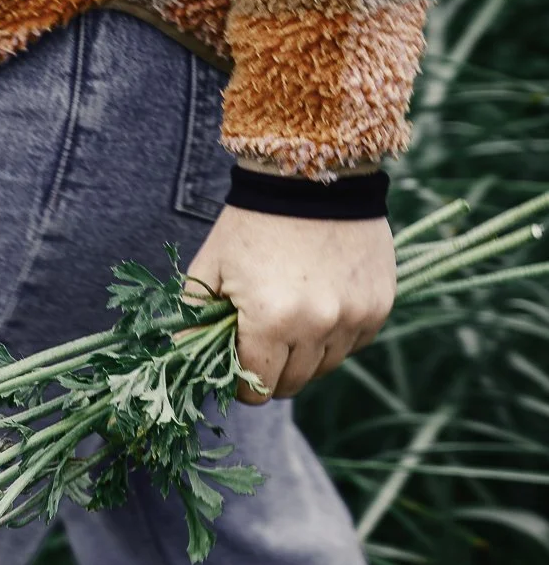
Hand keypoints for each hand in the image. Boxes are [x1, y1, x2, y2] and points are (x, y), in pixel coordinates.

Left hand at [185, 206, 396, 404]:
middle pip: (292, 384)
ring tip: (292, 317)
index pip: (257, 388)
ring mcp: (354, 317)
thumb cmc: (251, 224)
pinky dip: (336, 335)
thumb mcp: (210, 267)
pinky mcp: (379, 305)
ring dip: (306, 354)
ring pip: (326, 367)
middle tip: (262, 341)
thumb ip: (194, 317)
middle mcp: (318, 325)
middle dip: (272, 371)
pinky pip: (354, 343)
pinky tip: (321, 303)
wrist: (311, 177)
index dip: (242, 382)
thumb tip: (184, 355)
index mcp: (270, 320)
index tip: (238, 363)